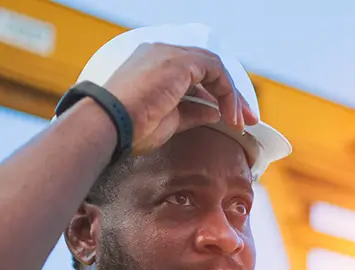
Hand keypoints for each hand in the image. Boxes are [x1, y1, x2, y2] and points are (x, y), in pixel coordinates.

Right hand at [104, 43, 258, 155]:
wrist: (110, 124)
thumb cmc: (128, 129)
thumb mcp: (166, 122)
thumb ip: (191, 114)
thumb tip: (213, 113)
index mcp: (153, 68)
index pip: (191, 77)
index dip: (212, 97)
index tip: (226, 119)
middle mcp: (162, 54)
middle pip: (206, 70)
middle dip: (228, 95)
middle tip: (243, 119)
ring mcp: (171, 54)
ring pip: (214, 68)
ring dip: (231, 96)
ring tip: (241, 121)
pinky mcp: (181, 61)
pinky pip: (216, 72)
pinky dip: (227, 93)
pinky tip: (230, 116)